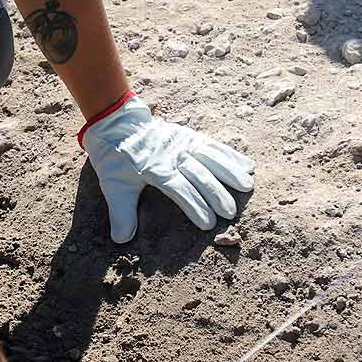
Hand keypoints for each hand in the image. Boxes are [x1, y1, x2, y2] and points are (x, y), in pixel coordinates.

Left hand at [78, 95, 255, 243]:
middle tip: (231, 213)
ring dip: (230, 171)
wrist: (117, 122)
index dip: (194, 205)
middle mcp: (172, 155)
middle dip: (216, 194)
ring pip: (211, 157)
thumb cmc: (115, 158)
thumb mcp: (113, 185)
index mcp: (154, 168)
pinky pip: (214, 145)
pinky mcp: (190, 136)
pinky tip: (248, 166)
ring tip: (247, 186)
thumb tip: (121, 239)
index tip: (208, 223)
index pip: (179, 188)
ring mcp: (183, 143)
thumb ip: (121, 212)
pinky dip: (232, 155)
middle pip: (199, 174)